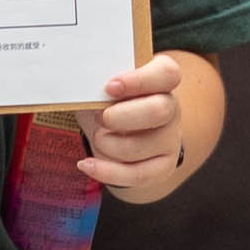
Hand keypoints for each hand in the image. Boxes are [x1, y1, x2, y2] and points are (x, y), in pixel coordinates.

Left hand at [74, 61, 195, 199]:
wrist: (116, 132)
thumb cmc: (108, 102)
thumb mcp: (102, 86)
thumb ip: (97, 81)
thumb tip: (78, 86)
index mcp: (161, 80)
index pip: (166, 74)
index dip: (140, 81)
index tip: (109, 87)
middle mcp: (171, 108)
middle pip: (159, 111)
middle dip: (121, 117)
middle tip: (99, 117)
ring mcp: (170, 139)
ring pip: (140, 147)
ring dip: (107, 144)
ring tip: (97, 137)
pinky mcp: (163, 166)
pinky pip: (137, 175)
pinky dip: (106, 172)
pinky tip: (87, 164)